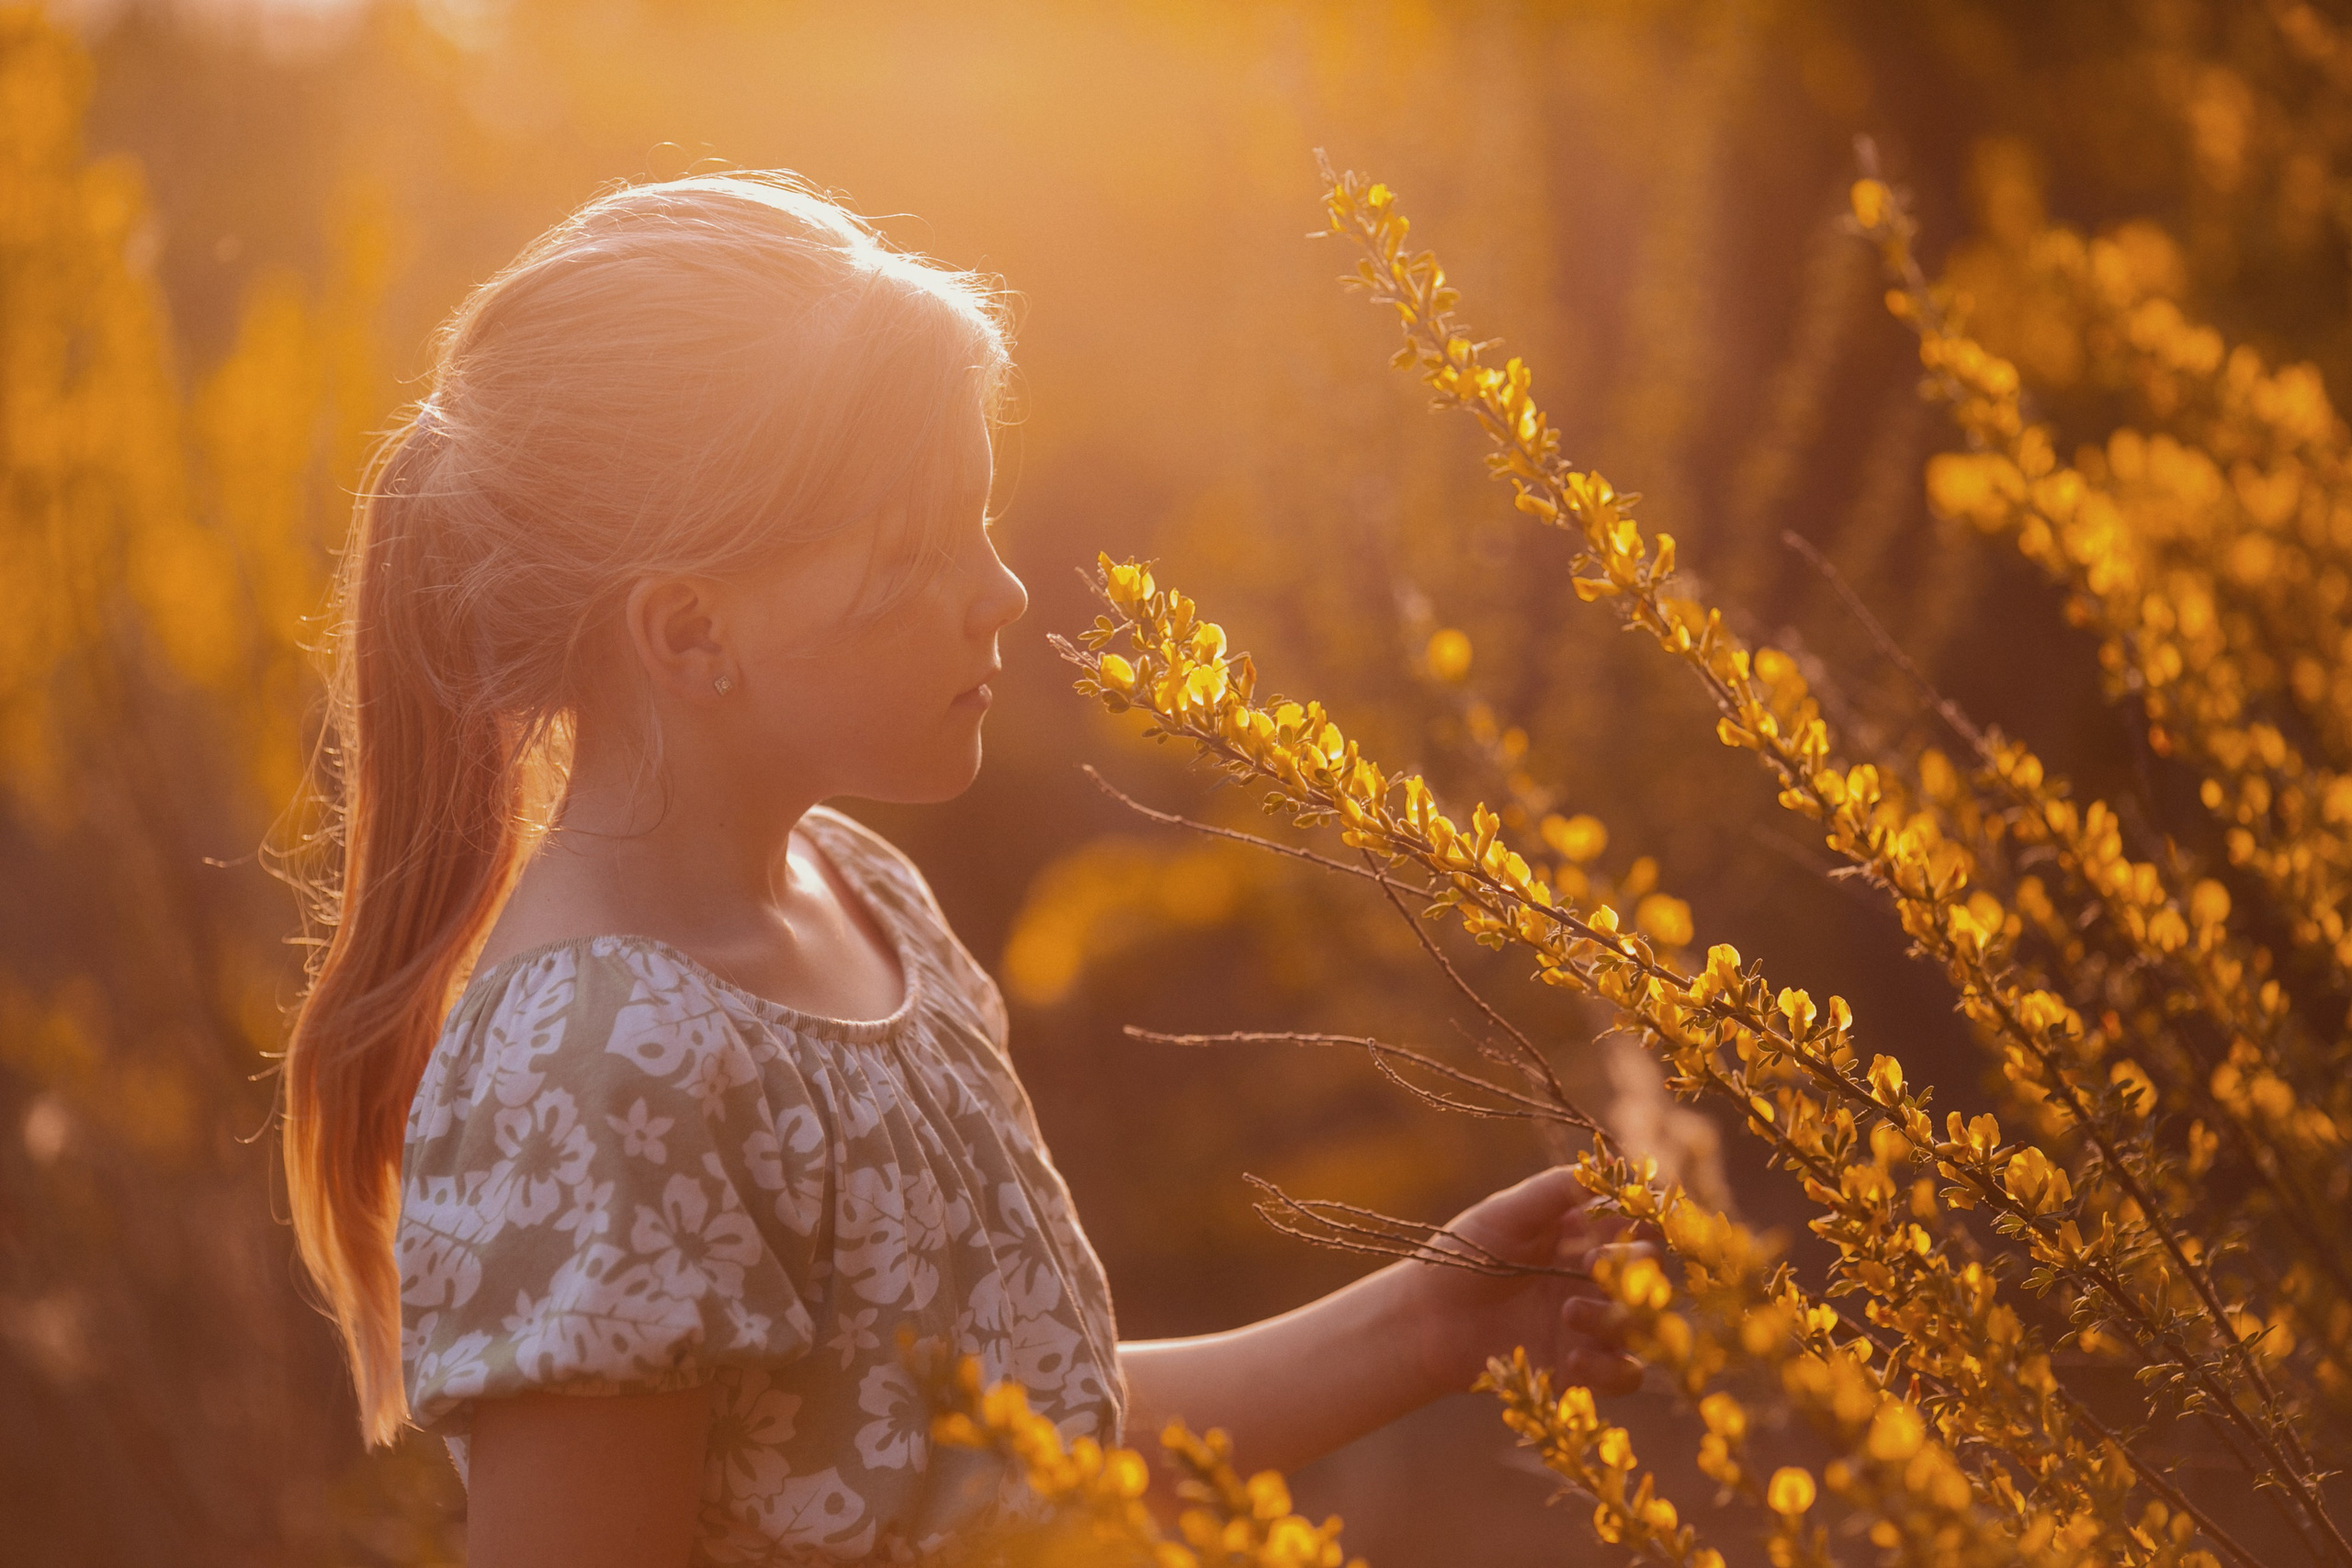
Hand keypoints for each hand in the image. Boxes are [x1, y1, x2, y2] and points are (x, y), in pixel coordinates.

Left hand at [1397, 1164, 1647, 1398]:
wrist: (1423, 1320)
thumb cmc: (1460, 1257)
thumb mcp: (1505, 1214)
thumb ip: (1555, 1190)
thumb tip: (1609, 1168)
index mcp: (1581, 1235)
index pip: (1637, 1224)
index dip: (1643, 1221)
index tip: (1631, 1221)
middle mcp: (1592, 1278)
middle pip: (1649, 1273)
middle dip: (1634, 1268)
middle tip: (1592, 1266)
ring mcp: (1589, 1324)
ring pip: (1641, 1325)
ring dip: (1617, 1319)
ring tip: (1568, 1313)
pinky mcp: (1580, 1367)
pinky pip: (1625, 1375)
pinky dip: (1611, 1368)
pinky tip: (1572, 1357)